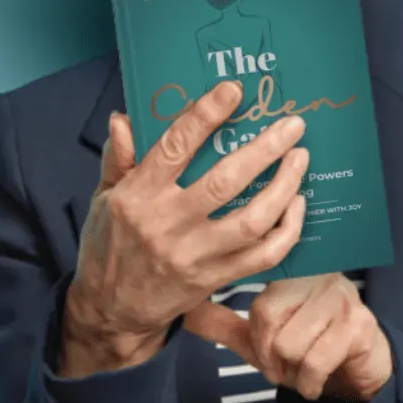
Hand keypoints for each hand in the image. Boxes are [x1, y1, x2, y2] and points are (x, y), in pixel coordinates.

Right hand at [60, 80, 310, 374]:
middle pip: (224, 181)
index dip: (205, 116)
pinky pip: (262, 256)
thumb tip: (124, 119)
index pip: (175, 148)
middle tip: (292, 125)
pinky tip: (296, 204)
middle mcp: (167, 224)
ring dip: (283, 187)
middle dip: (264, 149)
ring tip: (300, 158)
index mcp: (138, 196)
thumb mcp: (102, 198)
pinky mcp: (214, 280)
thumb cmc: (108, 246)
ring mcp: (194, 255)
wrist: (110, 312)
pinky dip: (287, 230)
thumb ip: (117, 158)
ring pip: (251, 220)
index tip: (233, 91)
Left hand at [184, 272, 392, 402]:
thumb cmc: (308, 346)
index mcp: (293, 271)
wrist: (358, 371)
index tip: (272, 349)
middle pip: (267, 319)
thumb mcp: (261, 337)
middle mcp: (318, 276)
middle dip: (272, 356)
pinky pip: (315, 361)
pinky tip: (317, 379)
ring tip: (304, 367)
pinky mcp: (359, 325)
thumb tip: (185, 311)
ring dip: (292, 371)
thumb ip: (224, 323)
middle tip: (288, 363)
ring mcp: (341, 297)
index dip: (259, 338)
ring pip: (290, 343)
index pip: (258, 304)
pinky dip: (310, 383)